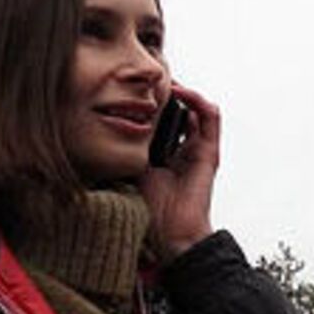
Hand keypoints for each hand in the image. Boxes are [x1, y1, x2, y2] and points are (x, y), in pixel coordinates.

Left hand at [139, 85, 218, 261]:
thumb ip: (125, 151)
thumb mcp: (131, 170)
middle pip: (180, 112)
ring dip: (183, 92)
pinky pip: (210, 118)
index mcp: (166, 154)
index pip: (162, 121)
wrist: (171, 233)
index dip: (153, 104)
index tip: (134, 91)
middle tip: (150, 81)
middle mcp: (184, 149)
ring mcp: (198, 150)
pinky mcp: (209, 153)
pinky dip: (198, 100)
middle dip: (167, 94)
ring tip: (166, 82)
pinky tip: (181, 93)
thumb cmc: (150, 209)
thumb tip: (103, 131)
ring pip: (197, 109)